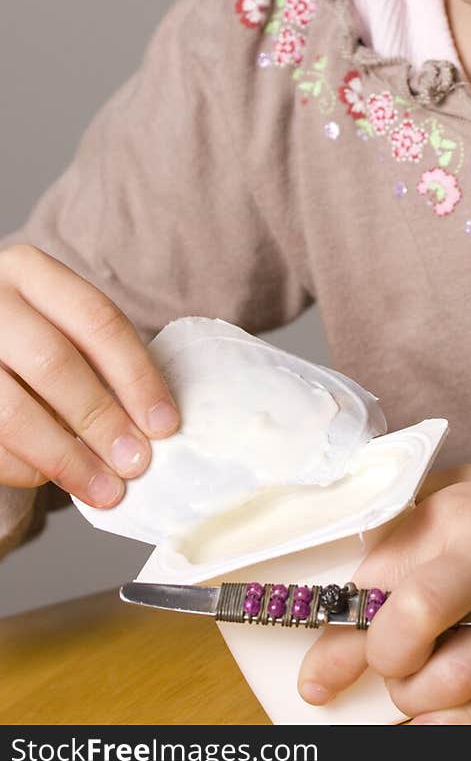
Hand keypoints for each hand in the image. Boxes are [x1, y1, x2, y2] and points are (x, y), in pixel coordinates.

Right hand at [0, 244, 179, 507]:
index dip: (137, 376)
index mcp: (28, 271)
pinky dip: (28, 468)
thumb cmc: (28, 338)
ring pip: (15, 412)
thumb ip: (98, 359)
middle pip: (54, 363)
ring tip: (106, 489)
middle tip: (137, 462)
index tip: (165, 424)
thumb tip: (152, 424)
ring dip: (68, 459)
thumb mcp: (58, 324)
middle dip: (102, 419)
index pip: (97, 320)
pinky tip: (54, 479)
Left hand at [298, 434, 470, 723]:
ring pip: (447, 685)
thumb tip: (348, 583)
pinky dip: (457, 723)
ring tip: (406, 690)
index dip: (331, 630)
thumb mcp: (469, 486)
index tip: (311, 666)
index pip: (371, 577)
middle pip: (401, 633)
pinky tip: (434, 721)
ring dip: (413, 701)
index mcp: (455, 512)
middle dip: (367, 667)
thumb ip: (412, 526)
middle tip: (347, 677)